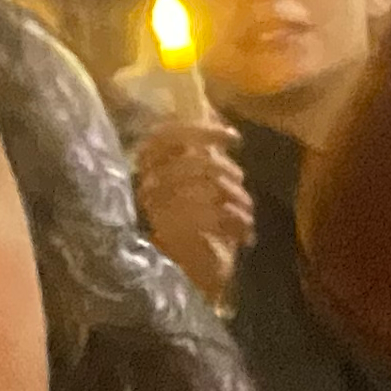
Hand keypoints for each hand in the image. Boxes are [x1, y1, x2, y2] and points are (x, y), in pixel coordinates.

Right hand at [128, 115, 252, 302]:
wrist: (192, 279)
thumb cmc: (198, 226)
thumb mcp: (201, 183)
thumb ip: (202, 152)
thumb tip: (209, 111)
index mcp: (149, 170)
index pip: (164, 135)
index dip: (201, 130)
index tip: (234, 138)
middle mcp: (145, 189)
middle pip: (190, 162)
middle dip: (224, 170)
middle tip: (238, 181)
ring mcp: (157, 214)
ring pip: (204, 188)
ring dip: (235, 198)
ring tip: (244, 210)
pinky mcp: (174, 239)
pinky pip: (211, 217)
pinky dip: (237, 221)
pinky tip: (245, 232)